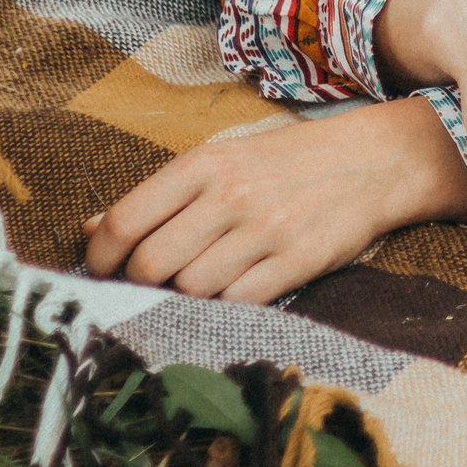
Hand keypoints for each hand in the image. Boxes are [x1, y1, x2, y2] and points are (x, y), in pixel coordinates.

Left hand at [83, 95, 466, 302]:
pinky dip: (225, 307)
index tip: (103, 273)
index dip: (100, 260)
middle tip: (150, 287)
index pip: (123, 222)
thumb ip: (159, 195)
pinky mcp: (298, 260)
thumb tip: (89, 230)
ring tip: (198, 286)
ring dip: (184, 298)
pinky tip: (233, 292)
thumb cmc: (290, 161)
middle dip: (139, 286)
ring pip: (190, 290)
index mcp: (204, 164)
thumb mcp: (224, 160)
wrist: (377, 159)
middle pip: (150, 265)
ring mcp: (266, 229)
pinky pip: (238, 303)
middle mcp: (231, 195)